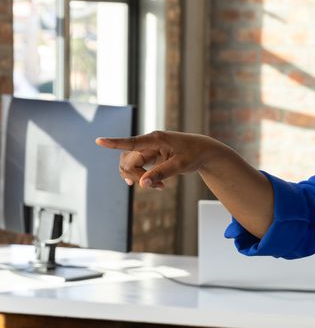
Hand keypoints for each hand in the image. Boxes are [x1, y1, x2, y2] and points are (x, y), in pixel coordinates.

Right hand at [96, 130, 221, 189]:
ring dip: (139, 178)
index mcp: (155, 139)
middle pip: (129, 162)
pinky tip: (155, 186)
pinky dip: (143, 178)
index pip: (131, 142)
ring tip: (159, 187)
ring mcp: (147, 150)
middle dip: (137, 177)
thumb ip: (161, 173)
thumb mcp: (180, 165)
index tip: (99, 141)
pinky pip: (137, 168)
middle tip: (157, 188)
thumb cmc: (193, 154)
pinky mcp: (149, 157)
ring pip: (129, 165)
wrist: (203, 152)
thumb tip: (142, 184)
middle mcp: (148, 143)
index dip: (114, 143)